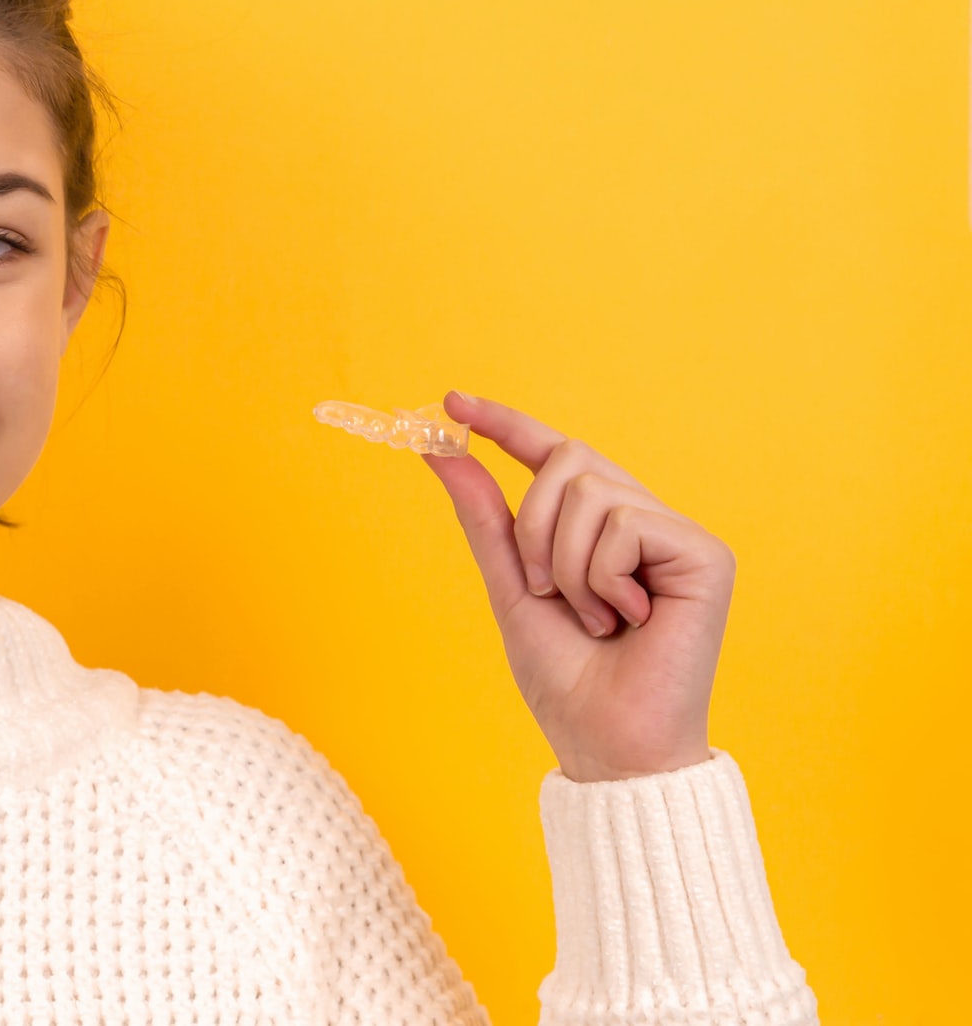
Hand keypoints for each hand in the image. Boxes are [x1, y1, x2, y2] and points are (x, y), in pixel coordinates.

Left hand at [418, 391, 731, 782]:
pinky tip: (630, 617)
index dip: (506, 423)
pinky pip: (625, 522)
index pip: (555, 452)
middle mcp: (643, 520)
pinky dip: (603, 575)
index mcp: (600, 528)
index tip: (452, 401)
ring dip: (567, 563)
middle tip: (547, 590)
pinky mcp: (706, 553)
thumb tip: (439, 447)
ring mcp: (677, 535)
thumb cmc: (568, 677)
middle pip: (569, 458)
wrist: (609, 743)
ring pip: (591, 491)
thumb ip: (485, 516)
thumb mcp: (512, 584)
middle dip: (534, 525)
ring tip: (594, 616)